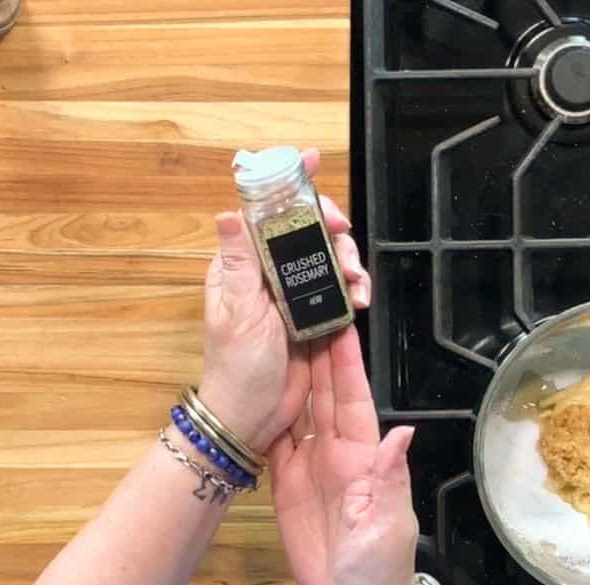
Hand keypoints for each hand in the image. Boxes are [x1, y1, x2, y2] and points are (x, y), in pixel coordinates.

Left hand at [198, 149, 369, 453]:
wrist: (252, 418)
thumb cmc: (236, 366)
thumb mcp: (237, 310)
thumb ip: (240, 260)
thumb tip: (228, 210)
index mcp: (242, 264)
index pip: (265, 212)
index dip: (288, 184)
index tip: (310, 161)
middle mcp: (268, 272)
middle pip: (306, 229)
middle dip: (331, 227)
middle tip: (343, 235)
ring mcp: (293, 294)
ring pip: (328, 257)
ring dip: (347, 261)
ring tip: (357, 281)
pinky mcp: (314, 316)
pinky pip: (339, 289)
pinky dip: (354, 288)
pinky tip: (360, 298)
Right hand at [269, 326, 426, 584]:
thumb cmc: (381, 567)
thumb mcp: (388, 525)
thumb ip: (389, 480)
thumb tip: (401, 435)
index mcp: (363, 456)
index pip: (352, 399)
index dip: (346, 362)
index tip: (339, 323)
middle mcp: (336, 452)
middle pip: (322, 394)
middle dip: (313, 353)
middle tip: (299, 313)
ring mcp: (310, 466)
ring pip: (298, 411)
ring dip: (288, 376)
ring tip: (273, 339)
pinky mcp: (287, 484)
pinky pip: (275, 442)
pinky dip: (266, 415)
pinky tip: (255, 389)